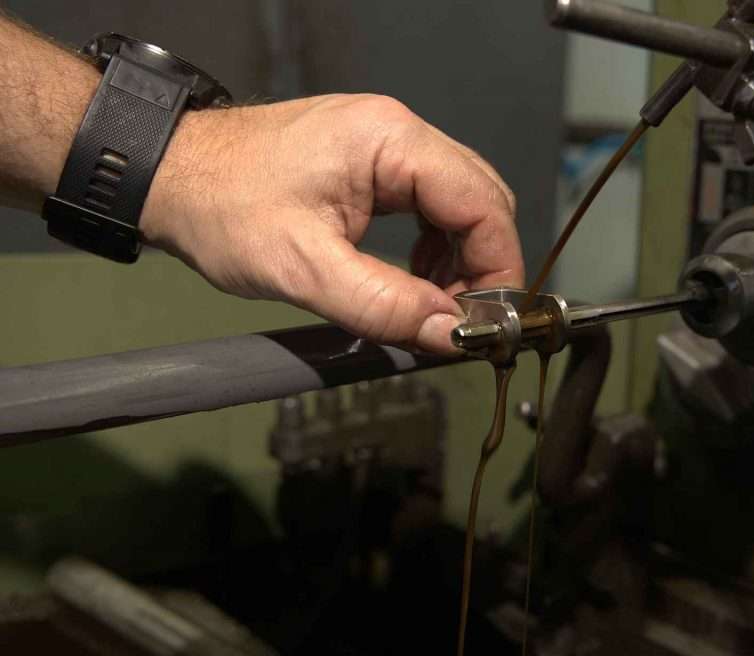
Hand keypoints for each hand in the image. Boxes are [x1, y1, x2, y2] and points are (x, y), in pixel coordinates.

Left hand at [140, 94, 523, 354]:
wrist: (166, 176)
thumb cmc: (220, 208)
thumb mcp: (304, 269)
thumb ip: (384, 304)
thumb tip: (451, 335)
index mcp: (389, 140)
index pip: (481, 202)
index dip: (497, 266)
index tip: (488, 321)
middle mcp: (397, 132)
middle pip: (479, 200)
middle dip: (481, 265)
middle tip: (463, 322)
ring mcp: (384, 144)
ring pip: (457, 204)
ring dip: (458, 259)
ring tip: (434, 308)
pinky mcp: (370, 163)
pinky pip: (427, 205)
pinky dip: (433, 247)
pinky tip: (413, 280)